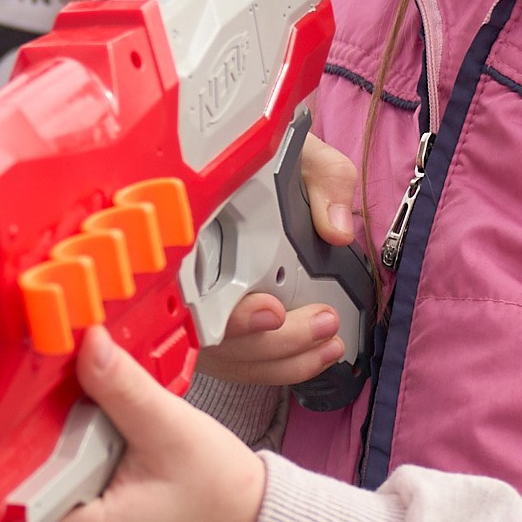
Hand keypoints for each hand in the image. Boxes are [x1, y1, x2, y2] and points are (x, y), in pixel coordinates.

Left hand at [26, 327, 265, 521]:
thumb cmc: (220, 501)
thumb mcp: (172, 432)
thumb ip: (121, 387)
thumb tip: (85, 343)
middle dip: (11, 437)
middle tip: (36, 389)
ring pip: (14, 489)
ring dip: (31, 444)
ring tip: (63, 406)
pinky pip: (39, 490)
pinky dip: (50, 456)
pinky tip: (74, 428)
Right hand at [200, 136, 364, 390]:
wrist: (256, 170)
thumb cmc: (270, 163)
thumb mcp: (301, 154)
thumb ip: (323, 180)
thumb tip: (336, 228)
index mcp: (195, 229)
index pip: (191, 290)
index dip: (230, 313)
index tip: (271, 310)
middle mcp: (185, 276)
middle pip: (215, 339)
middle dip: (275, 341)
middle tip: (323, 322)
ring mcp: (195, 308)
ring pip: (229, 359)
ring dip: (285, 360)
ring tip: (330, 343)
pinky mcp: (215, 330)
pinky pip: (238, 364)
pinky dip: (279, 367)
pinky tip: (315, 355)